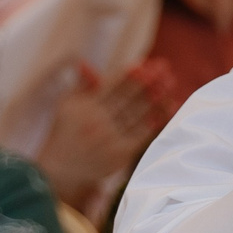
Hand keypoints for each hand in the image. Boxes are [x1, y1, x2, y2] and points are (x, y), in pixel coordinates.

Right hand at [37, 62, 167, 212]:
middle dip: (147, 82)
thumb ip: (81, 85)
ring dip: (157, 97)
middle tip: (165, 69)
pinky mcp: (120, 154)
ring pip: (138, 114)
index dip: (129, 75)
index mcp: (85, 107)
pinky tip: (169, 106)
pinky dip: (157, 119)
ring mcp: (110, 138)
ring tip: (171, 83)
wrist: (61, 170)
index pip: (111, 87)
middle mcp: (97, 121)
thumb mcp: (67, 106)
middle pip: (128, 98)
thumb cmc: (66, 132)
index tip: (146, 64)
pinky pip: (143, 133)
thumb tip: (85, 62)